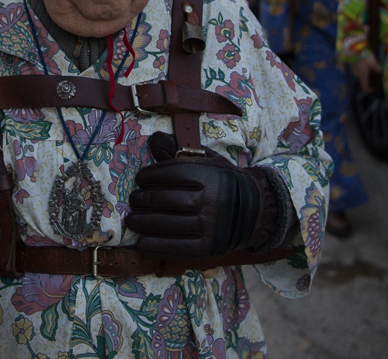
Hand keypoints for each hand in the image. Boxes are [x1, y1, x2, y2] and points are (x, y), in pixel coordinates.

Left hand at [126, 131, 264, 257]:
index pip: (171, 174)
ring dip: (143, 222)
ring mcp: (209, 225)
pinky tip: (141, 242)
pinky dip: (155, 245)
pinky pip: (176, 247)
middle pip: (165, 199)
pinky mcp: (207, 247)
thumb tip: (154, 140)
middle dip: (142, 200)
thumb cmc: (223, 181)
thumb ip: (179, 152)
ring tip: (132, 220)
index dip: (150, 176)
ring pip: (167, 224)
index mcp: (209, 175)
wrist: (255, 210)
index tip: (140, 179)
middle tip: (133, 200)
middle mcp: (209, 200)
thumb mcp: (208, 160)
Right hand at [350, 54, 382, 91]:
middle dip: (368, 77)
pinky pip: (357, 69)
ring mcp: (353, 70)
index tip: (373, 89)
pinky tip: (364, 62)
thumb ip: (377, 68)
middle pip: (363, 79)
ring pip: (360, 73)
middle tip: (374, 73)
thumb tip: (381, 72)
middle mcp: (357, 75)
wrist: (353, 49)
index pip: (365, 87)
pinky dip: (361, 68)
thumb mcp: (373, 62)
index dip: (369, 89)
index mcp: (362, 76)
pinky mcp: (351, 64)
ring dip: (364, 72)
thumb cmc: (364, 58)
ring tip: (370, 66)